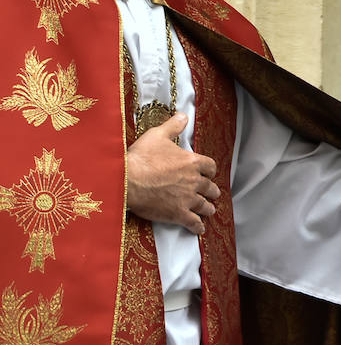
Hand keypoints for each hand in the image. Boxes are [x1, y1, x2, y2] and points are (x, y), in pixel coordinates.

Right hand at [125, 113, 217, 234]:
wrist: (126, 180)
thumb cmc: (140, 157)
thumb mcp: (157, 135)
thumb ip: (173, 126)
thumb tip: (184, 115)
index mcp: (192, 162)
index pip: (210, 166)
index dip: (210, 171)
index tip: (209, 173)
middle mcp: (194, 181)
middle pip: (210, 187)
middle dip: (211, 191)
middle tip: (211, 193)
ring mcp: (187, 199)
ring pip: (205, 205)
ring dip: (207, 208)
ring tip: (208, 210)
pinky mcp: (178, 214)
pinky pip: (194, 223)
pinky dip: (198, 226)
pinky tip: (199, 228)